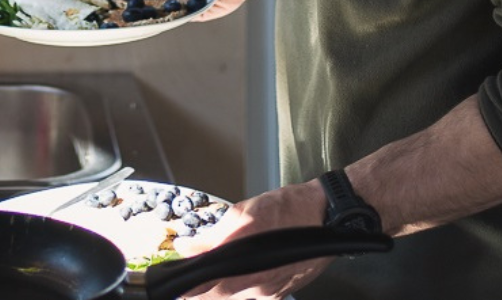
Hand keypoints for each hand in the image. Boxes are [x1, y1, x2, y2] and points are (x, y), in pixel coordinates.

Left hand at [171, 181, 331, 298]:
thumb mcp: (243, 214)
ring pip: (236, 298)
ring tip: (208, 276)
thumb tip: (186, 248)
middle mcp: (259, 288)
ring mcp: (272, 292)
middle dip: (201, 291)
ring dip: (219, 290)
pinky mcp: (282, 290)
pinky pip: (253, 296)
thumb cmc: (287, 210)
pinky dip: (239, 289)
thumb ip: (213, 237)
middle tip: (187, 280)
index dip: (188, 290)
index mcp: (246, 270)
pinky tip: (236, 275)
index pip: (207, 290)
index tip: (175, 285)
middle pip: (220, 298)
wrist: (326, 216)